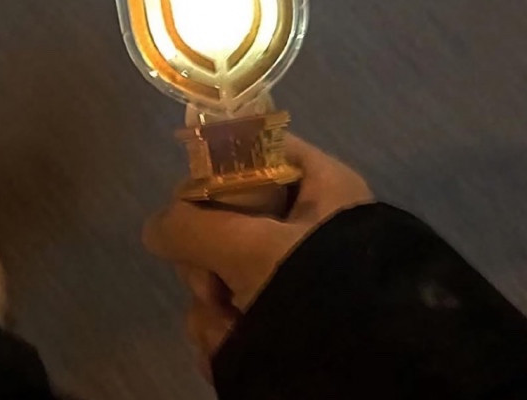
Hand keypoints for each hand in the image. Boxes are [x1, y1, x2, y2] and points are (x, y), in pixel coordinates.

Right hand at [143, 134, 373, 376]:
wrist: (370, 374)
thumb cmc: (320, 286)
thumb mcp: (252, 248)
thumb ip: (193, 227)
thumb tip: (156, 228)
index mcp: (317, 186)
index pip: (255, 150)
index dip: (217, 169)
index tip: (192, 203)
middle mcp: (304, 224)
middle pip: (227, 216)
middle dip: (207, 260)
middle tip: (211, 285)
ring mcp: (290, 272)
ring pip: (223, 268)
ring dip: (210, 305)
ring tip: (227, 328)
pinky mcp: (280, 314)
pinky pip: (231, 306)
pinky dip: (222, 330)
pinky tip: (227, 347)